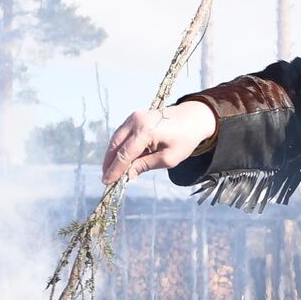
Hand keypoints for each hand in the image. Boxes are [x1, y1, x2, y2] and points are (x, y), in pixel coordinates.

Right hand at [101, 101, 216, 184]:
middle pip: (115, 145)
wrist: (194, 117)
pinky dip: (119, 147)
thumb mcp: (168, 158)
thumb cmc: (185, 139)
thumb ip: (145, 165)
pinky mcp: (135, 117)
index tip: (107, 182)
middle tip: (106, 178)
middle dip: (109, 163)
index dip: (115, 170)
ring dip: (112, 155)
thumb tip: (128, 175)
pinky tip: (120, 159)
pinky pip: (122, 134)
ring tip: (111, 171)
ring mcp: (134, 116)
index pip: (124, 154)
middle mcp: (136, 121)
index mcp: (146, 131)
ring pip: (116, 139)